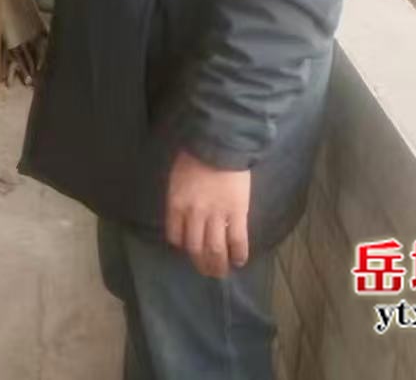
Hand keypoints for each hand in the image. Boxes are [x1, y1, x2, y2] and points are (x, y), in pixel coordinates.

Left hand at [165, 149, 251, 278]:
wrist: (219, 142)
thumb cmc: (196, 155)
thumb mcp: (177, 177)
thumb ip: (179, 198)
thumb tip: (183, 215)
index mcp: (176, 205)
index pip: (175, 236)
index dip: (182, 247)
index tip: (189, 251)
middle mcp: (194, 215)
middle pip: (195, 248)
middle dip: (201, 264)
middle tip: (207, 272)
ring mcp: (216, 216)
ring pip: (215, 250)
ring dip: (219, 265)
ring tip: (222, 272)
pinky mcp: (237, 214)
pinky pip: (237, 240)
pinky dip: (238, 254)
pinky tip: (239, 261)